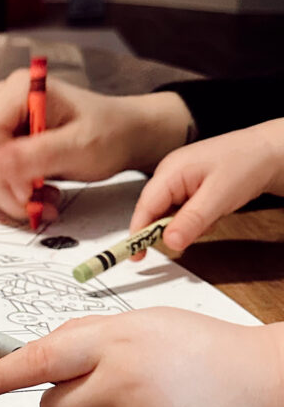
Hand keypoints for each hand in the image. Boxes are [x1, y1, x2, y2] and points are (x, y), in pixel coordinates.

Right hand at [0, 69, 193, 220]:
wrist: (123, 136)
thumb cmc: (108, 134)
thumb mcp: (80, 146)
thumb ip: (38, 154)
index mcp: (18, 91)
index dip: (0, 165)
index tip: (32, 187)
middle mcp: (1, 103)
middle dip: (8, 186)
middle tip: (42, 201)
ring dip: (10, 194)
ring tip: (46, 199)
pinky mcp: (1, 143)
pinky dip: (10, 193)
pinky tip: (38, 194)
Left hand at [0, 308, 283, 406]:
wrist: (263, 389)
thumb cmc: (196, 350)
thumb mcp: (139, 323)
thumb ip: (84, 337)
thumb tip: (30, 357)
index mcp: (116, 342)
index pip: (43, 359)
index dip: (6, 373)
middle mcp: (127, 384)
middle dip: (67, 403)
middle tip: (104, 391)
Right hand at [130, 118, 283, 254]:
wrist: (270, 151)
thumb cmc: (247, 162)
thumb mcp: (219, 196)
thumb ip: (192, 220)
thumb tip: (168, 242)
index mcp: (170, 171)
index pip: (145, 206)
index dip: (138, 232)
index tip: (136, 256)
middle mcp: (169, 175)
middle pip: (155, 211)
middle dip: (170, 228)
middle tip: (189, 237)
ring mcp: (179, 180)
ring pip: (171, 213)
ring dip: (188, 224)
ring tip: (214, 216)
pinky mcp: (190, 186)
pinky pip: (183, 210)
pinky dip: (196, 219)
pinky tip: (214, 212)